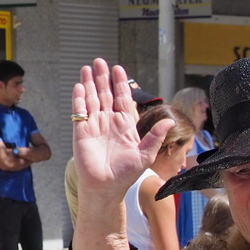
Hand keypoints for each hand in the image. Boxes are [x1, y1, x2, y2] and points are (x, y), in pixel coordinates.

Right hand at [73, 59, 170, 201]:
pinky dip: (79, 99)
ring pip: (91, 99)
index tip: (119, 68)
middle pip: (105, 94)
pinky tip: (80, 86)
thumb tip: (170, 120)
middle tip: (100, 61)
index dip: (120, 84)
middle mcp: (109, 122)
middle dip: (103, 77)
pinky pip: (79, 111)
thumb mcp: (145, 155)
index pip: (122, 99)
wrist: (106, 188)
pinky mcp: (81, 132)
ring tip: (87, 67)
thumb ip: (155, 137)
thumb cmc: (126, 174)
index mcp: (125, 125)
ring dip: (90, 83)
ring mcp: (94, 125)